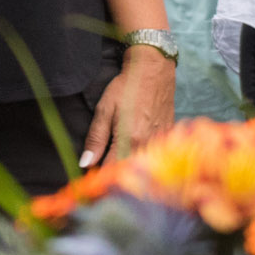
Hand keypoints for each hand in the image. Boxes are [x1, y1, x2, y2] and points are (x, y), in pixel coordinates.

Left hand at [81, 45, 177, 166]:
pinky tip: (134, 153)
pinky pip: (154, 157)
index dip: (100, 178)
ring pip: (142, 166)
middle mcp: (148, 146)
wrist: (154, 71)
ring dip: (129, 168)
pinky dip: (143, 159)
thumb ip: (95, 139)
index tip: (90, 182)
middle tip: (101, 173)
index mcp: (129, 140)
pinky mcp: (168, 138)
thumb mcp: (105, 110)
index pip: (113, 171)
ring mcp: (161, 144)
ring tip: (116, 163)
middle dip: (114, 176)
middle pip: (129, 171)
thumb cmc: (126, 88)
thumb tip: (85, 164)